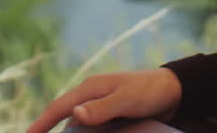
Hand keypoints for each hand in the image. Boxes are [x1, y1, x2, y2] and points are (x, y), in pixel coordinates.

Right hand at [26, 68, 181, 132]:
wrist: (174, 90)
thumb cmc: (149, 92)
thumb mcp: (127, 100)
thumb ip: (102, 108)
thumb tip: (74, 114)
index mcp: (90, 88)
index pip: (59, 107)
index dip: (42, 122)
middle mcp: (91, 95)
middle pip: (64, 114)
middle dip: (48, 127)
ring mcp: (100, 104)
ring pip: (77, 121)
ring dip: (67, 132)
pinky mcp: (110, 113)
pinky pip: (91, 125)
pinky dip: (83, 132)